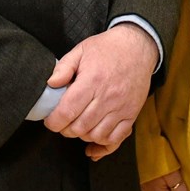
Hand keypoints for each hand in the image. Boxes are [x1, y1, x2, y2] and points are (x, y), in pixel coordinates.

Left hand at [43, 22, 157, 144]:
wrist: (138, 47)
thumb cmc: (108, 49)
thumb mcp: (81, 50)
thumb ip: (63, 67)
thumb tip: (50, 85)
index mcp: (92, 80)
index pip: (67, 111)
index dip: (54, 122)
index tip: (50, 120)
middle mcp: (107, 97)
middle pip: (79, 127)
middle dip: (66, 129)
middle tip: (63, 122)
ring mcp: (121, 107)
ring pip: (96, 135)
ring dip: (83, 135)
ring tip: (79, 125)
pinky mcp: (131, 113)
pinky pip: (116, 138)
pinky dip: (103, 143)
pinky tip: (94, 140)